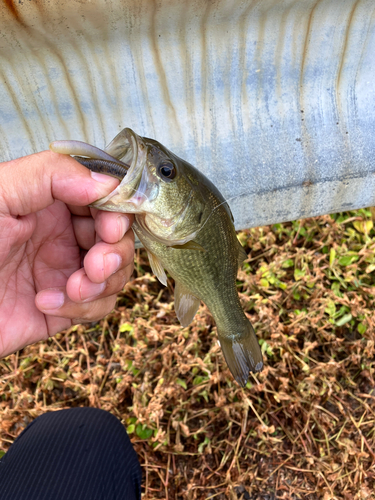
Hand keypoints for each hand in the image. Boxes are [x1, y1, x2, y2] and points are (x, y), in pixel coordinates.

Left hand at [0, 151, 134, 357]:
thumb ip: (49, 175)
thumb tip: (105, 183)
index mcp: (50, 203)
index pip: (104, 199)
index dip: (117, 213)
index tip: (109, 229)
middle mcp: (62, 235)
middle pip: (118, 237)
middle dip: (115, 253)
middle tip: (95, 266)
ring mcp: (64, 271)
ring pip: (116, 273)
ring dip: (101, 283)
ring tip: (71, 289)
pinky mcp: (65, 307)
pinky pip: (99, 306)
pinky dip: (83, 308)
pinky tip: (45, 303)